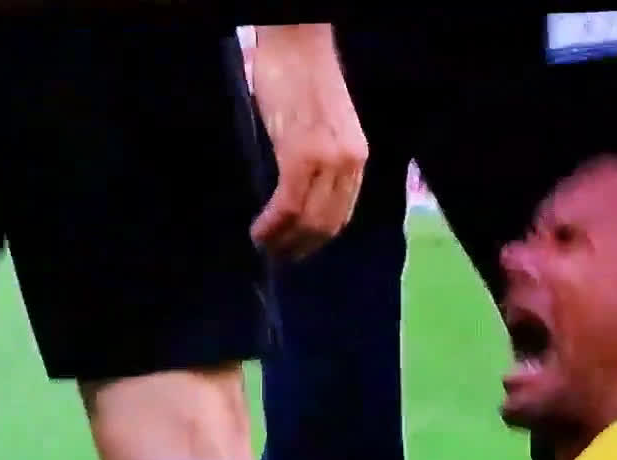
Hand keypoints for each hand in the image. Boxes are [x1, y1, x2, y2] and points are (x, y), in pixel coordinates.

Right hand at [251, 24, 367, 259]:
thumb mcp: (317, 127)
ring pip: (309, 220)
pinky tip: (260, 231)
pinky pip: (289, 204)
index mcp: (356, 157)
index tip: (297, 250)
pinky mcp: (302, 156)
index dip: (319, 238)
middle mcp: (349, 163)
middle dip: (301, 247)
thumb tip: (291, 191)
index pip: (342, 212)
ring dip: (284, 240)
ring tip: (264, 247)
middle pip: (328, 223)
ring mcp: (328, 161)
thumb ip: (313, 158)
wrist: (295, 44)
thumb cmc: (299, 78)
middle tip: (278, 257)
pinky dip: (273, 224)